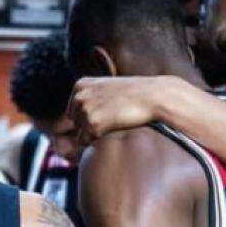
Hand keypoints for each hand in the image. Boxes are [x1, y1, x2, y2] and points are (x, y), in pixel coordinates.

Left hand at [67, 76, 184, 145]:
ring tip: (114, 123)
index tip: (106, 113)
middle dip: (89, 126)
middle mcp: (79, 96)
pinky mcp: (92, 123)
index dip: (89, 117)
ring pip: (79, 133)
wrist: (153, 97)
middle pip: (75, 123)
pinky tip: (114, 129)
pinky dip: (97, 140)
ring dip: (94, 134)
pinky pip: (86, 141)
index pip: (72, 111)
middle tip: (112, 119)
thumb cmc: (134, 94)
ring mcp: (85, 109)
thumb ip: (91, 97)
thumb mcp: (107, 88)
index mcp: (80, 85)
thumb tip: (72, 117)